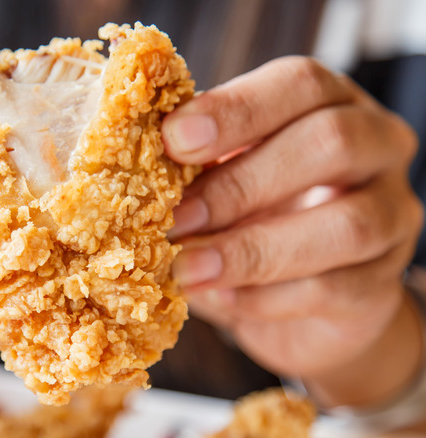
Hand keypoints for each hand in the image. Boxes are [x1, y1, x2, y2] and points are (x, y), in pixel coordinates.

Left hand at [163, 57, 423, 405]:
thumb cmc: (253, 215)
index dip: (236, 109)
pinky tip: (219, 299)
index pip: (299, 84)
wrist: (306, 297)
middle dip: (240, 183)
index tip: (172, 140)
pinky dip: (264, 297)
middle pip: (331, 143)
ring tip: (186, 269)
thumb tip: (133, 161)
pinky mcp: (382, 286)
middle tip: (174, 217)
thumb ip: (197, 162)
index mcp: (330, 103)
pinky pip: (333, 290)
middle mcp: (376, 148)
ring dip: (251, 249)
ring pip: (346, 225)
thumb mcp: (225, 175)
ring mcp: (392, 216)